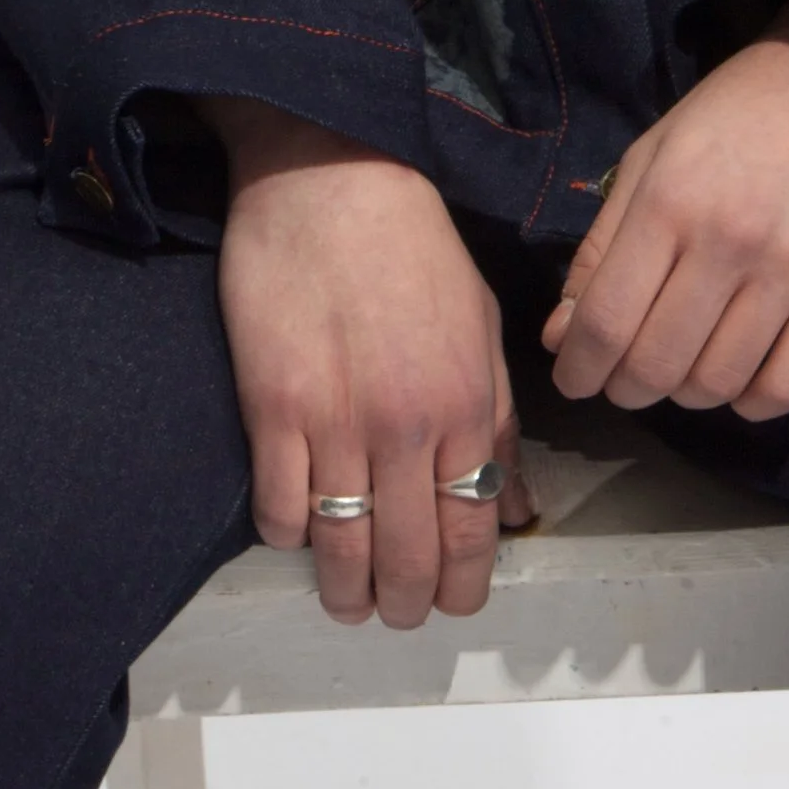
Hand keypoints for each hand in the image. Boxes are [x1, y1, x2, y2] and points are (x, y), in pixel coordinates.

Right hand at [204, 98, 533, 628]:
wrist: (330, 178)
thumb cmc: (412, 246)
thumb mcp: (482, 323)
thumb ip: (499, 420)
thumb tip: (515, 506)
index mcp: (467, 404)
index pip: (473, 533)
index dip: (462, 586)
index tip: (451, 602)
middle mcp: (407, 427)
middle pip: (409, 559)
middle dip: (405, 604)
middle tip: (396, 611)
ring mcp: (335, 423)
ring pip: (342, 550)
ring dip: (346, 591)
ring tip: (347, 599)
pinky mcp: (272, 409)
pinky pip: (280, 509)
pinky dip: (289, 536)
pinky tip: (297, 528)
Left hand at [541, 0, 788, 419]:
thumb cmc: (734, 112)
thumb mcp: (650, 157)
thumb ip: (602, 248)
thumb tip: (560, 335)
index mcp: (669, 201)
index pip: (606, 320)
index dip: (577, 368)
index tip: (573, 378)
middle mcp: (729, 242)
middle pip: (657, 364)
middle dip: (625, 389)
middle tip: (623, 379)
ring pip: (718, 384)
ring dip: (684, 396)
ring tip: (679, 371)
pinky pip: (787, 387)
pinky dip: (749, 402)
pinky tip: (736, 380)